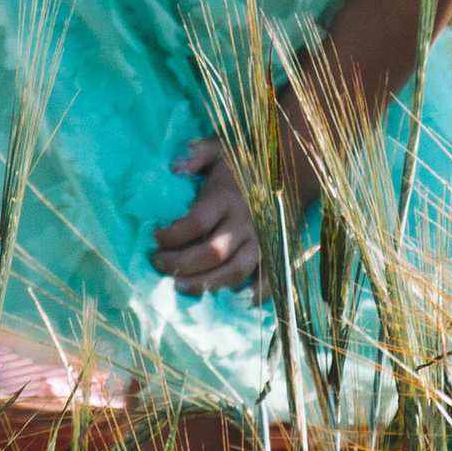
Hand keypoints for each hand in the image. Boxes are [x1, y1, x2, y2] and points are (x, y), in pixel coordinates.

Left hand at [151, 140, 266, 298]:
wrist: (296, 168)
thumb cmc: (248, 162)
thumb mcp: (222, 149)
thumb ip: (198, 153)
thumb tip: (176, 166)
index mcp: (228, 197)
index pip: (197, 222)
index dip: (173, 235)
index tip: (155, 238)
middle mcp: (245, 222)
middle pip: (212, 253)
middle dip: (181, 263)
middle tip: (159, 264)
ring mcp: (263, 241)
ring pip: (235, 272)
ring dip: (206, 284)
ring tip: (179, 287)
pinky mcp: (277, 252)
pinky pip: (269, 280)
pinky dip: (254, 295)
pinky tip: (234, 301)